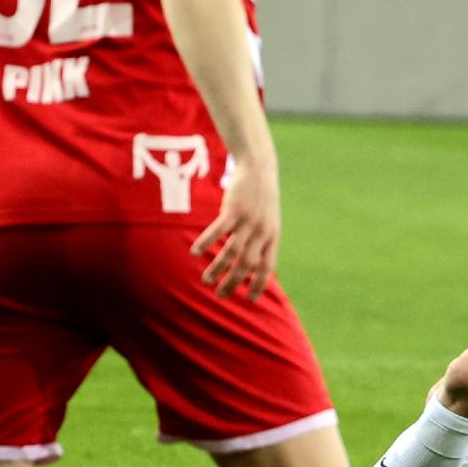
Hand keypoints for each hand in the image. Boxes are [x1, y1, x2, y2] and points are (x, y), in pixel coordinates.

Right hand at [191, 156, 279, 299]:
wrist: (259, 168)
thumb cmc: (261, 197)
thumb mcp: (269, 220)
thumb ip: (262, 240)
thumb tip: (253, 263)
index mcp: (272, 237)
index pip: (267, 267)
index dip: (258, 285)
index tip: (248, 299)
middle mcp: (262, 232)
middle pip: (247, 265)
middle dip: (233, 283)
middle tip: (220, 295)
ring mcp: (248, 221)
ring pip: (232, 252)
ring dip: (218, 268)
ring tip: (207, 280)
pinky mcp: (234, 210)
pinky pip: (218, 232)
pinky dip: (206, 243)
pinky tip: (195, 253)